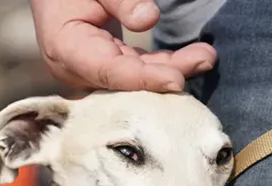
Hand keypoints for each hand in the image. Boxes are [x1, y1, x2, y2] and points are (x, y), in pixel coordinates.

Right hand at [30, 0, 216, 91]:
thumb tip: (148, 18)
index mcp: (65, 48)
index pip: (109, 71)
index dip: (144, 78)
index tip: (177, 80)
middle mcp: (77, 70)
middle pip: (128, 80)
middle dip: (169, 73)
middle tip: (206, 59)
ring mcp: (91, 72)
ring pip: (137, 77)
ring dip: (172, 68)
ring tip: (206, 56)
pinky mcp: (106, 67)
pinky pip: (137, 70)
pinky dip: (164, 65)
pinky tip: (193, 58)